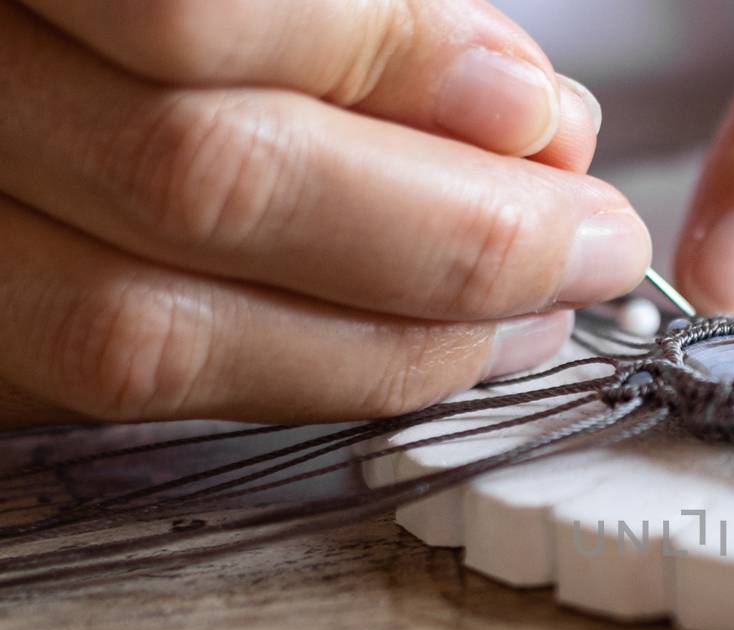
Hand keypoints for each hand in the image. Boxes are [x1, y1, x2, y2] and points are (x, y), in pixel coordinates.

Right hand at [0, 0, 651, 426]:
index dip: (389, 58)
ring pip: (146, 329)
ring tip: (532, 313)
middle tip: (592, 241)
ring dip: (390, 341)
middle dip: (447, 230)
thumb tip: (532, 121)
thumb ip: (357, 18)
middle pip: (198, 177)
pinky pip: (125, 402)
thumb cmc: (166, 29)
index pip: (191, 7)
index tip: (544, 112)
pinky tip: (423, 350)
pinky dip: (307, 382)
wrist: (17, 70)